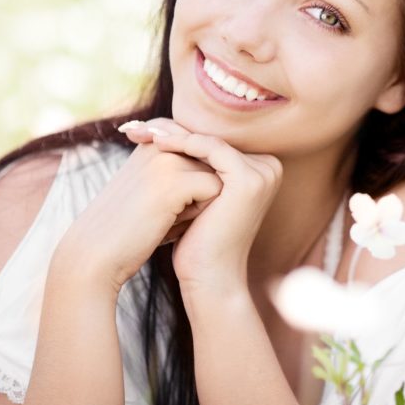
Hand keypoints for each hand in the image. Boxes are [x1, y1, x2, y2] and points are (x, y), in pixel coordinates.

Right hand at [55, 119, 223, 292]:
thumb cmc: (128, 230)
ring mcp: (166, 160)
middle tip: (159, 213)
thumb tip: (222, 171)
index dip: (191, 186)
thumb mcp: (152, 193)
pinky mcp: (175, 181)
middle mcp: (159, 145)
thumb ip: (180, 172)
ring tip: (162, 218)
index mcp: (151, 144)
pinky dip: (198, 214)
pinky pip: (215, 191)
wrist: (94, 257)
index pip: (200, 155)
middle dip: (198, 194)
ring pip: (217, 177)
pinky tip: (167, 224)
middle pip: (212, 166)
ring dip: (199, 204)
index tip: (156, 204)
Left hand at [139, 119, 282, 295]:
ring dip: (173, 134)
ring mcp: (263, 173)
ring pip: (209, 142)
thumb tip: (159, 129)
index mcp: (262, 169)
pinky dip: (183, 144)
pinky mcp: (250, 179)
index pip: (212, 142)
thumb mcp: (195, 195)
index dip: (176, 134)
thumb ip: (192, 165)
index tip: (140, 130)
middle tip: (134, 127)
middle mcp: (269, 168)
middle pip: (211, 140)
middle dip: (171, 132)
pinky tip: (156, 143)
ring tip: (140, 131)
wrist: (209, 278)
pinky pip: (212, 149)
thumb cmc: (197, 241)